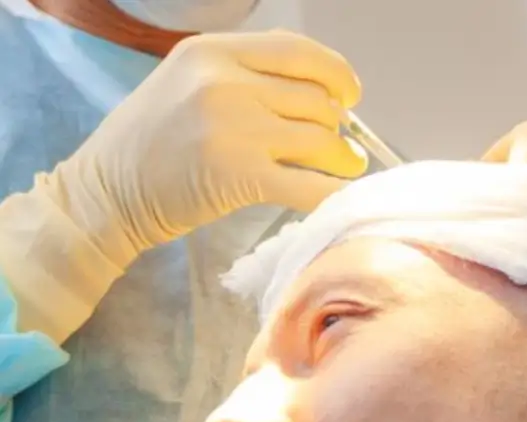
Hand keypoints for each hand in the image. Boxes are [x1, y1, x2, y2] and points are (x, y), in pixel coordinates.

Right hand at [43, 30, 365, 267]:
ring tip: (347, 168)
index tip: (349, 95)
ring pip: (320, 139)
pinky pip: (309, 185)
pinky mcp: (241, 176)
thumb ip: (243, 78)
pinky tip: (339, 198)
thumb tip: (316, 95)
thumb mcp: (188, 83)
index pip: (296, 50)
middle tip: (341, 146)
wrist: (109, 190)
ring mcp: (234, 128)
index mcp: (213, 51)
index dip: (335, 72)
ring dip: (342, 158)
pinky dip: (332, 194)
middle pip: (315, 99)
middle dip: (337, 125)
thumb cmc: (150, 143)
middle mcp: (225, 81)